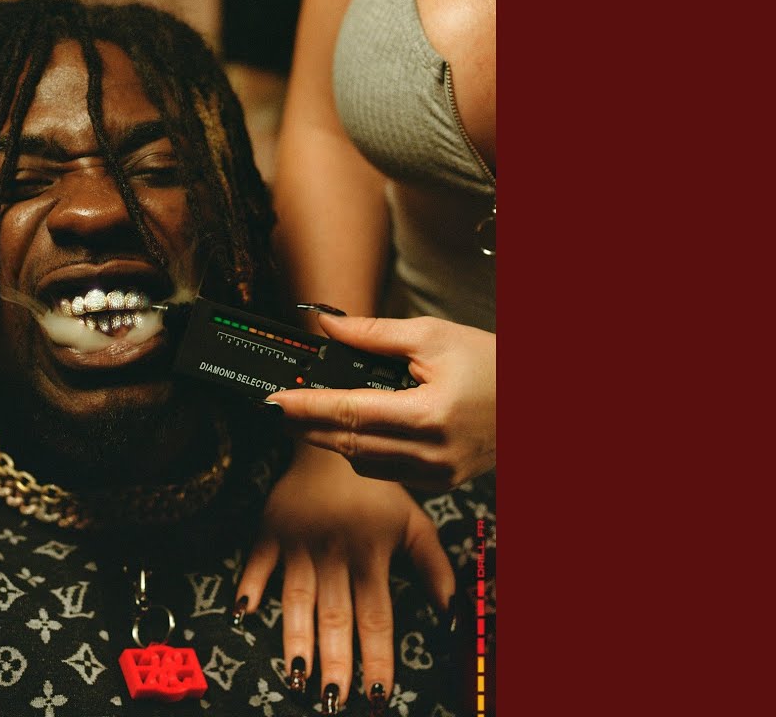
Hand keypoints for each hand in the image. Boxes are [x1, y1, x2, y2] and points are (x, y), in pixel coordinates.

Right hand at [235, 445, 453, 709]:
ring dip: (295, 638)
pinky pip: (256, 563)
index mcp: (371, 554)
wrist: (331, 441)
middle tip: (333, 700)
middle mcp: (335, 554)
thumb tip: (452, 612)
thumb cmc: (375, 487)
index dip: (378, 656)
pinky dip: (248, 585)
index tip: (379, 692)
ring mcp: (299, 544)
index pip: (377, 616)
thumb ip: (433, 566)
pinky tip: (241, 614)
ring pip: (297, 599)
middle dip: (335, 661)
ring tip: (295, 677)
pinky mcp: (270, 532)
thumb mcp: (413, 521)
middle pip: (335, 615)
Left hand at [267, 313, 494, 491]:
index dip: (304, 407)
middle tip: (276, 409)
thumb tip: (326, 326)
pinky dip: (361, 452)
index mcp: (428, 414)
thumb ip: (373, 334)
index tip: (271, 401)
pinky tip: (352, 431)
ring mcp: (434, 475)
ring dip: (331, 439)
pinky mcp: (437, 485)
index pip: (348, 412)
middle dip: (306, 426)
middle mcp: (429, 453)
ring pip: (360, 462)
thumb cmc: (491, 364)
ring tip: (308, 416)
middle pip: (346, 443)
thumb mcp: (433, 336)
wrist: (540, 404)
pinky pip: (383, 472)